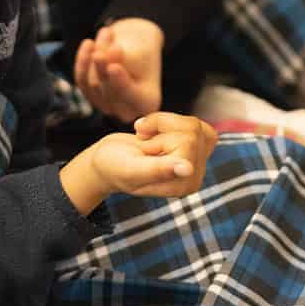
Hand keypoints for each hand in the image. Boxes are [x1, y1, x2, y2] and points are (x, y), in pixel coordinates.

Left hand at [73, 18, 165, 122]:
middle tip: (108, 32)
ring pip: (92, 82)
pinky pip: (81, 81)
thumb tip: (100, 55)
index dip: (120, 83)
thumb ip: (120, 58)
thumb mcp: (138, 50)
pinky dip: (83, 60)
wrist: (135, 46)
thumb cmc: (142, 49)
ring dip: (97, 51)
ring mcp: (107, 106)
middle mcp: (126, 111)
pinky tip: (88, 44)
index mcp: (148, 103)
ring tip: (107, 32)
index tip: (113, 67)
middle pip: (107, 89)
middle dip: (105, 59)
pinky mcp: (91, 96)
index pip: (130, 95)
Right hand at [86, 112, 218, 201]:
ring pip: (193, 124)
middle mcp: (194, 174)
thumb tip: (189, 169)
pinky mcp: (195, 148)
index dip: (160, 139)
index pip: (188, 143)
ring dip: (163, 123)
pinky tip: (155, 131)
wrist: (108, 159)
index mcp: (183, 184)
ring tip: (146, 136)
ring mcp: (196, 161)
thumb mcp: (131, 169)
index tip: (143, 152)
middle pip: (192, 131)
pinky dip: (170, 120)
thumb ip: (158, 169)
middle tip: (143, 145)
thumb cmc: (114, 167)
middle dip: (161, 129)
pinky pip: (195, 123)